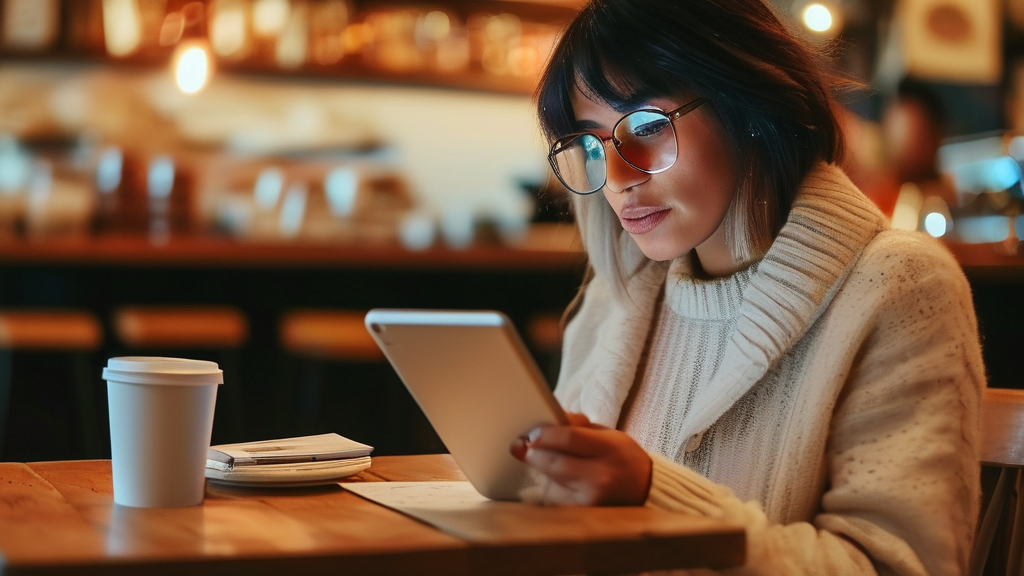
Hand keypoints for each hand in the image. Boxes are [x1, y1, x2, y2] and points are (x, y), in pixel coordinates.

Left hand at [509, 412, 651, 505]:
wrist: (646, 489)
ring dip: (541, 471)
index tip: (531, 433)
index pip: (568, 438)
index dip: (544, 434)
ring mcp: (591, 498)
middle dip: (533, 453)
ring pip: (550, 483)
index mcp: (609, 448)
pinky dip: (550, 487)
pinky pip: (555, 498)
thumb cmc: (622, 456)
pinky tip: (557, 481)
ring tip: (544, 461)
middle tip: (522, 445)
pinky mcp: (584, 513)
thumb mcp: (607, 434)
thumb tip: (546, 422)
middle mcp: (601, 476)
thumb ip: (578, 427)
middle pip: (553, 462)